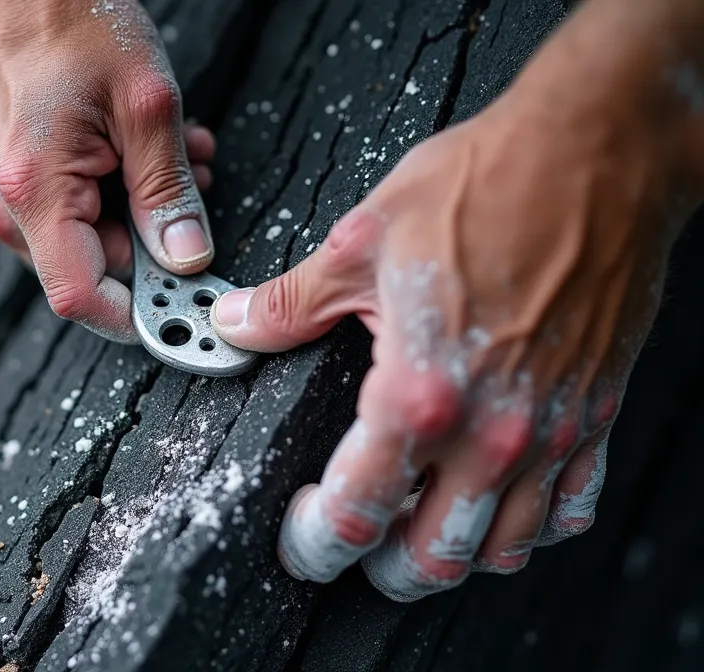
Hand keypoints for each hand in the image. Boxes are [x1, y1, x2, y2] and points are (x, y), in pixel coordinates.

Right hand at [0, 0, 216, 342]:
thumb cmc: (74, 25)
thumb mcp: (147, 107)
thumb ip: (168, 192)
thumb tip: (187, 258)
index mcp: (34, 194)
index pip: (83, 298)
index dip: (141, 316)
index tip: (189, 311)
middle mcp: (12, 209)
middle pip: (96, 273)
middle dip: (157, 246)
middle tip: (195, 194)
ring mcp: (13, 200)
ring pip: (97, 244)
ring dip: (147, 213)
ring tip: (179, 158)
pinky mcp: (24, 186)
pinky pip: (82, 216)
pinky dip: (125, 194)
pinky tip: (148, 152)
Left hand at [210, 82, 691, 599]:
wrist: (595, 154)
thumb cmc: (486, 185)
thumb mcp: (361, 241)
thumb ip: (291, 303)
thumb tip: (235, 325)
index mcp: (420, 392)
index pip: (356, 513)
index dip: (314, 542)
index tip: (299, 539)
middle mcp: (492, 429)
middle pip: (431, 559)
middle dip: (379, 569)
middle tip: (349, 549)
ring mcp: (550, 429)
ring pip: (502, 550)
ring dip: (451, 556)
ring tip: (414, 533)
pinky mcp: (592, 413)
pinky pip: (568, 508)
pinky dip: (530, 526)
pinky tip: (498, 504)